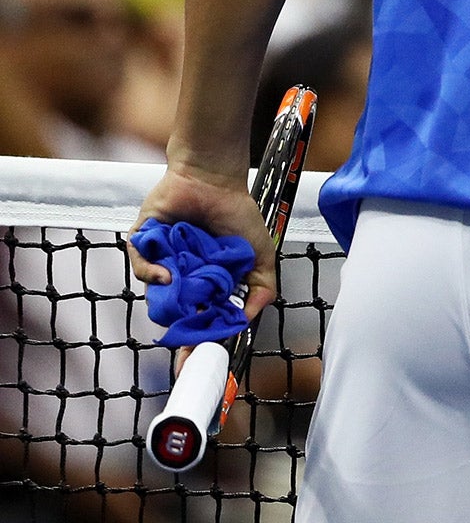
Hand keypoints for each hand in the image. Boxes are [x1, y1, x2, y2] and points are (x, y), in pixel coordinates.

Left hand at [127, 161, 277, 321]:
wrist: (213, 180)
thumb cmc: (236, 213)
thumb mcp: (261, 256)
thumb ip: (261, 289)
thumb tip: (245, 319)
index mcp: (208, 278)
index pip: (201, 315)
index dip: (199, 337)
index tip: (198, 358)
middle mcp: (183, 273)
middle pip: (176, 311)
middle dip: (181, 327)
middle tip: (187, 336)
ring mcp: (161, 259)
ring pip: (157, 292)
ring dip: (171, 295)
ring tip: (188, 287)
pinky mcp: (142, 243)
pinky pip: (140, 267)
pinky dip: (151, 274)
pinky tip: (168, 273)